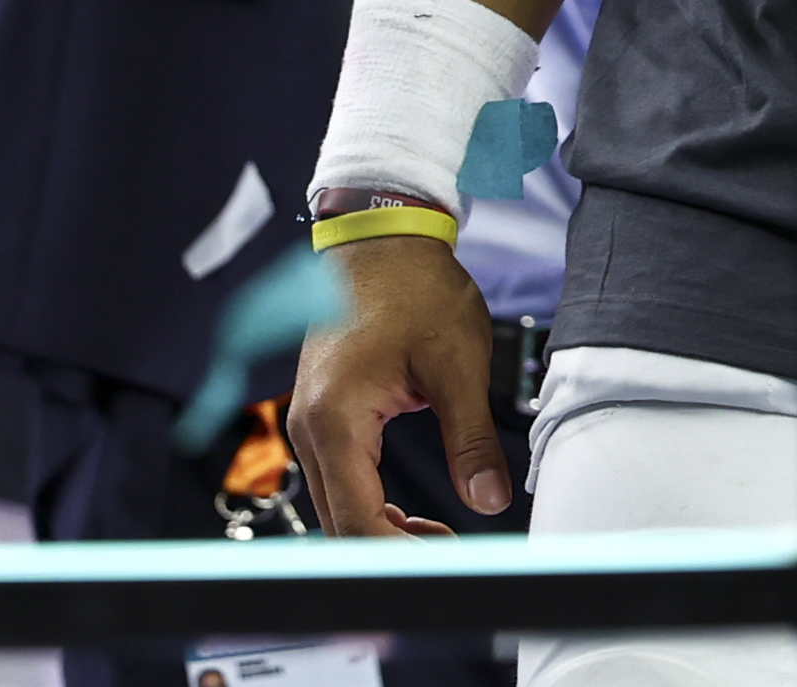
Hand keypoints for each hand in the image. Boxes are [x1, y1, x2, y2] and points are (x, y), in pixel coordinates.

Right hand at [284, 232, 508, 533]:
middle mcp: (308, 427)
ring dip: (380, 529)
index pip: (357, 521)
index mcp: (335, 420)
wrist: (382, 238)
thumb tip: (489, 500)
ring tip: (437, 533)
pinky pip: (336, 480)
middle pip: (338, 524)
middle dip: (391, 549)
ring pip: (335, 506)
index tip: (447, 558)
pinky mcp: (319, 414)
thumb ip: (470, 439)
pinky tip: (410, 510)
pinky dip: (369, 504)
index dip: (401, 553)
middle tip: (449, 551)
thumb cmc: (415, 288)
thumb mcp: (456, 365)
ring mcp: (307, 421)